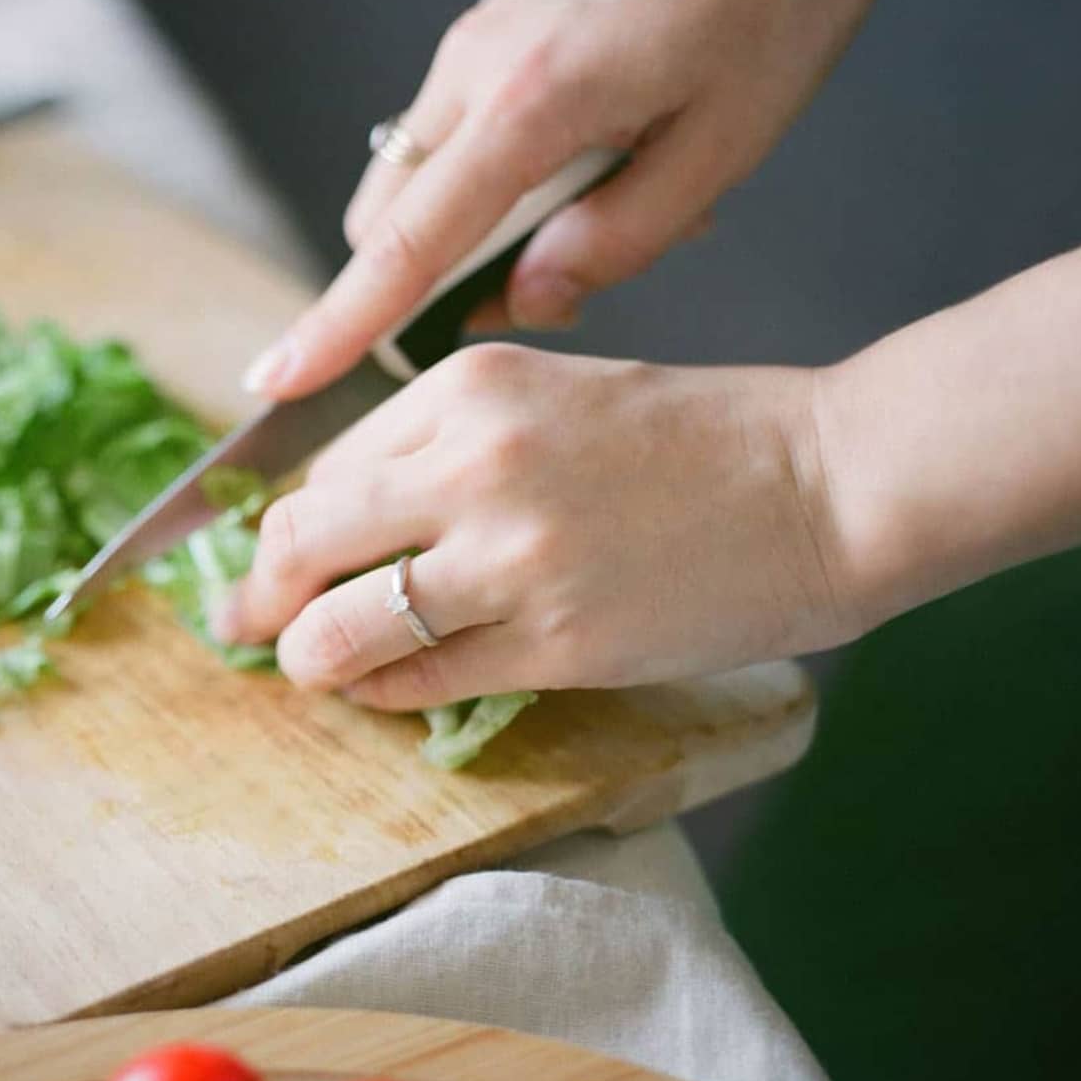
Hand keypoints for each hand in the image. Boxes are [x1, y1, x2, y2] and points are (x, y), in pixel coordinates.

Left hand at [213, 345, 860, 706]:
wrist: (830, 482)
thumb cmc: (697, 438)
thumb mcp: (550, 397)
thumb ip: (444, 447)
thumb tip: (340, 519)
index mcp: (464, 389)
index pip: (320, 471)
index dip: (284, 529)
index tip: (273, 565)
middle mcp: (470, 466)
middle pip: (297, 544)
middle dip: (259, 597)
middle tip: (249, 629)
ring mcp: (509, 559)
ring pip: (338, 628)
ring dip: (311, 658)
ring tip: (318, 667)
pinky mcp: (553, 642)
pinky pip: (416, 681)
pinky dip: (382, 691)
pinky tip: (387, 688)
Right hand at [242, 0, 878, 400]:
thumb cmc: (770, 3)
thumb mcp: (721, 147)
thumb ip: (616, 240)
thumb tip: (528, 300)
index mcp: (529, 104)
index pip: (405, 246)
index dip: (338, 325)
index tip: (280, 379)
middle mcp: (476, 68)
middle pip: (387, 218)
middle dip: (431, 284)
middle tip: (550, 291)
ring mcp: (477, 42)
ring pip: (420, 177)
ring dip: (472, 230)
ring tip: (600, 211)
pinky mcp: (494, 30)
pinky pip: (459, 132)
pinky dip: (498, 178)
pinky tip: (599, 162)